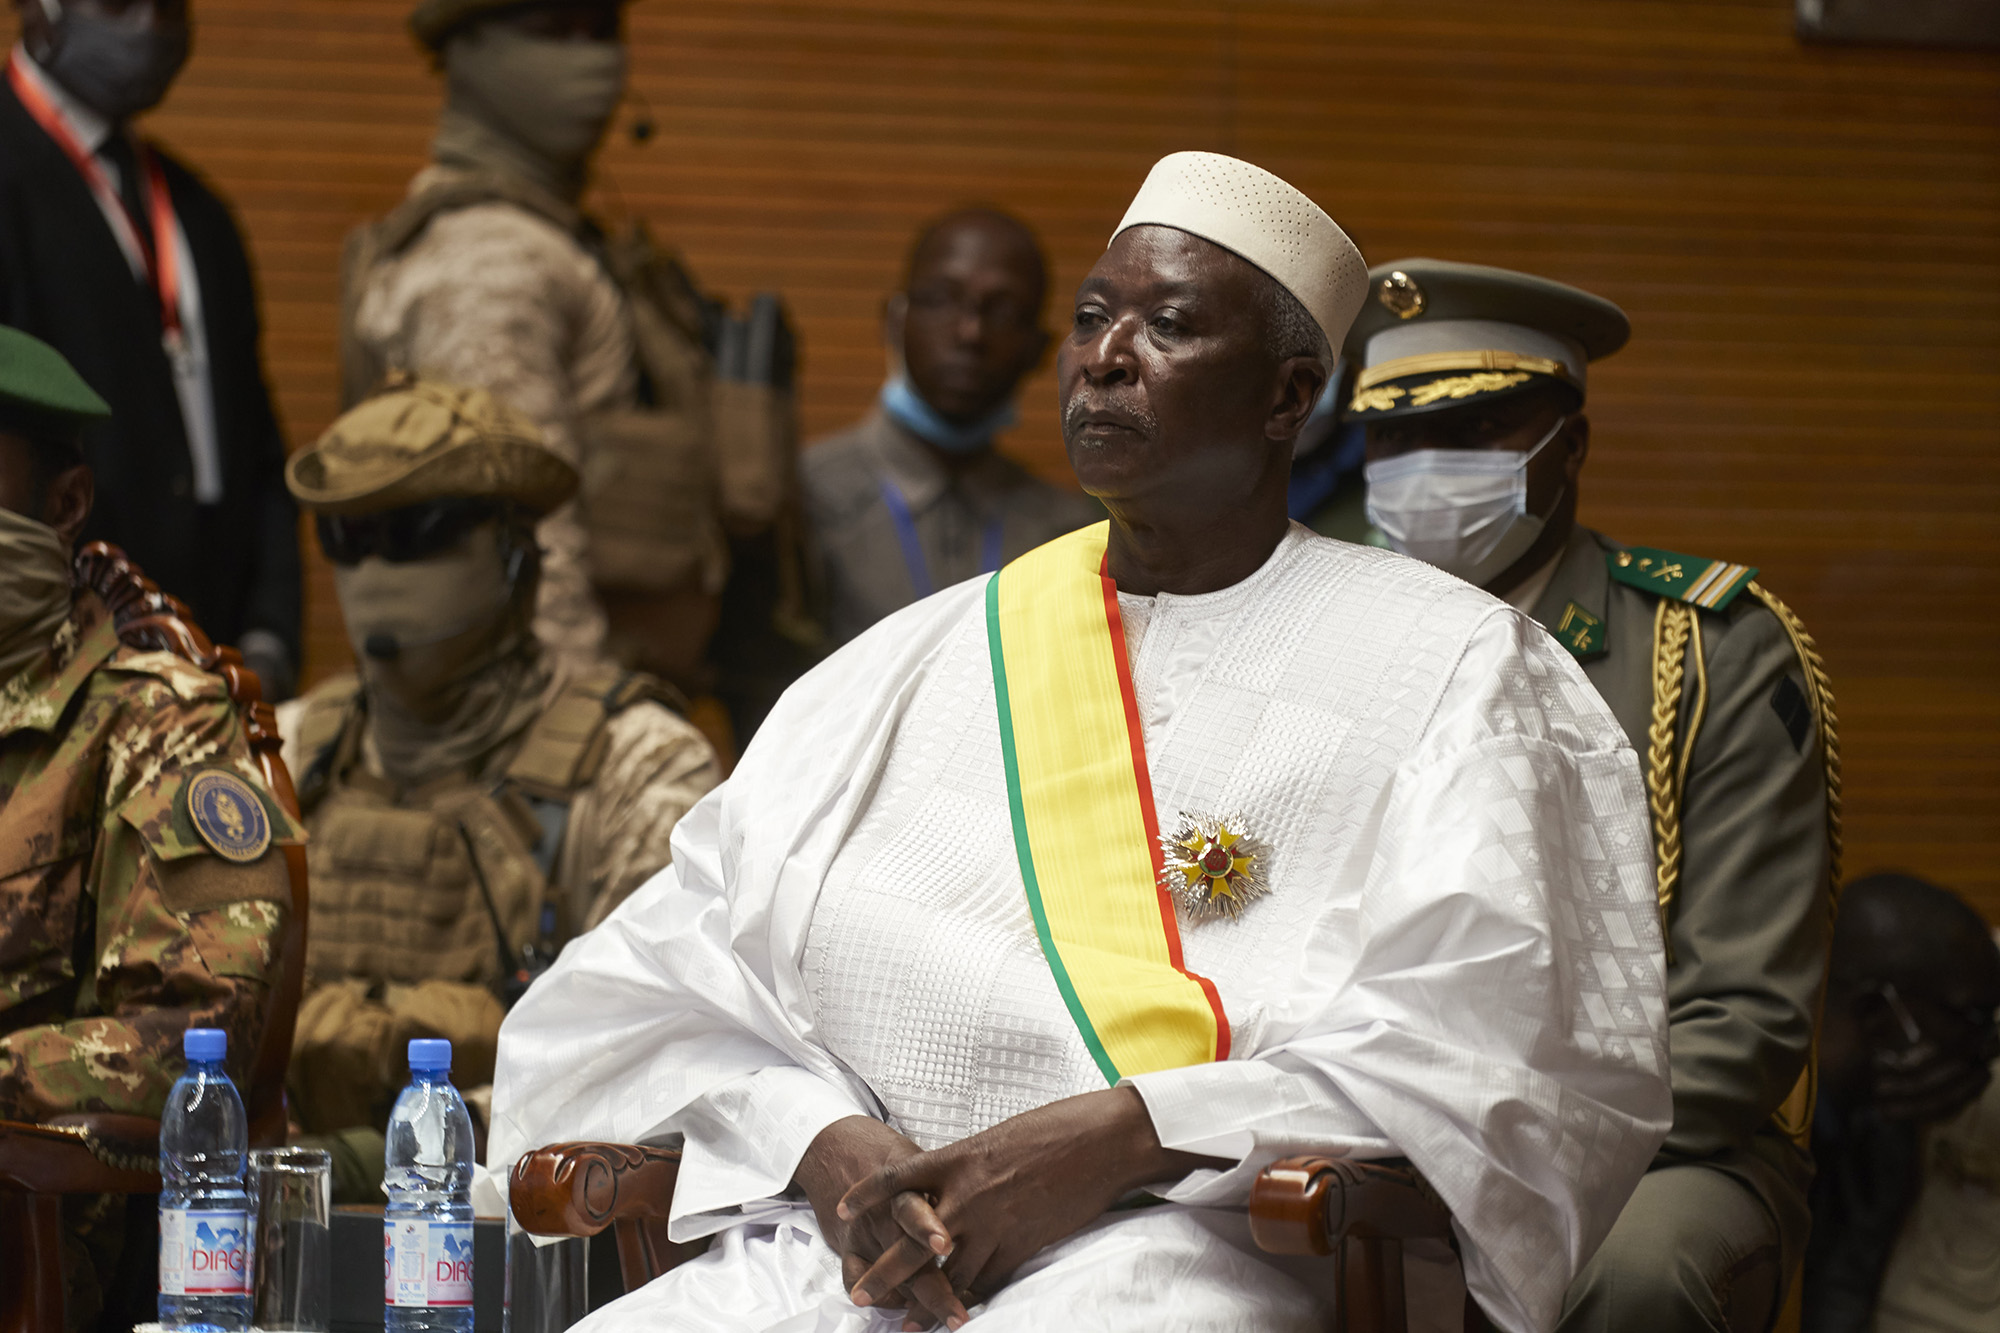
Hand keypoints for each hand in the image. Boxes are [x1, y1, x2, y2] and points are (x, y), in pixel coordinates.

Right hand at [794, 1116, 966, 1329]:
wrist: (837, 1146)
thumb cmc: (891, 1152)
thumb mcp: (926, 1158)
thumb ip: (955, 1186)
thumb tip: (998, 1206)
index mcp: (907, 1183)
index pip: (914, 1208)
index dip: (927, 1227)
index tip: (945, 1246)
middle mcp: (883, 1211)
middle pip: (908, 1255)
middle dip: (935, 1290)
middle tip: (956, 1315)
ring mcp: (864, 1231)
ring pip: (891, 1276)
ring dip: (914, 1304)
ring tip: (928, 1325)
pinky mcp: (846, 1245)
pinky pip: (854, 1276)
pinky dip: (878, 1296)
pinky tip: (895, 1305)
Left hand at [836, 1087, 1223, 1309]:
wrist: (1101, 1142)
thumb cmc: (1054, 1128)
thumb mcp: (997, 1138)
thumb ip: (967, 1166)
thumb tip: (947, 1184)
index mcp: (957, 1158)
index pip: (895, 1179)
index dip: (864, 1195)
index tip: (840, 1208)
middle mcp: (966, 1195)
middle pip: (911, 1243)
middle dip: (884, 1273)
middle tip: (859, 1296)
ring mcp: (993, 1225)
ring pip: (948, 1275)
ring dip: (926, 1304)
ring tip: (904, 1327)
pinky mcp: (1021, 1245)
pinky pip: (988, 1280)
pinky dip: (972, 1299)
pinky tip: (959, 1316)